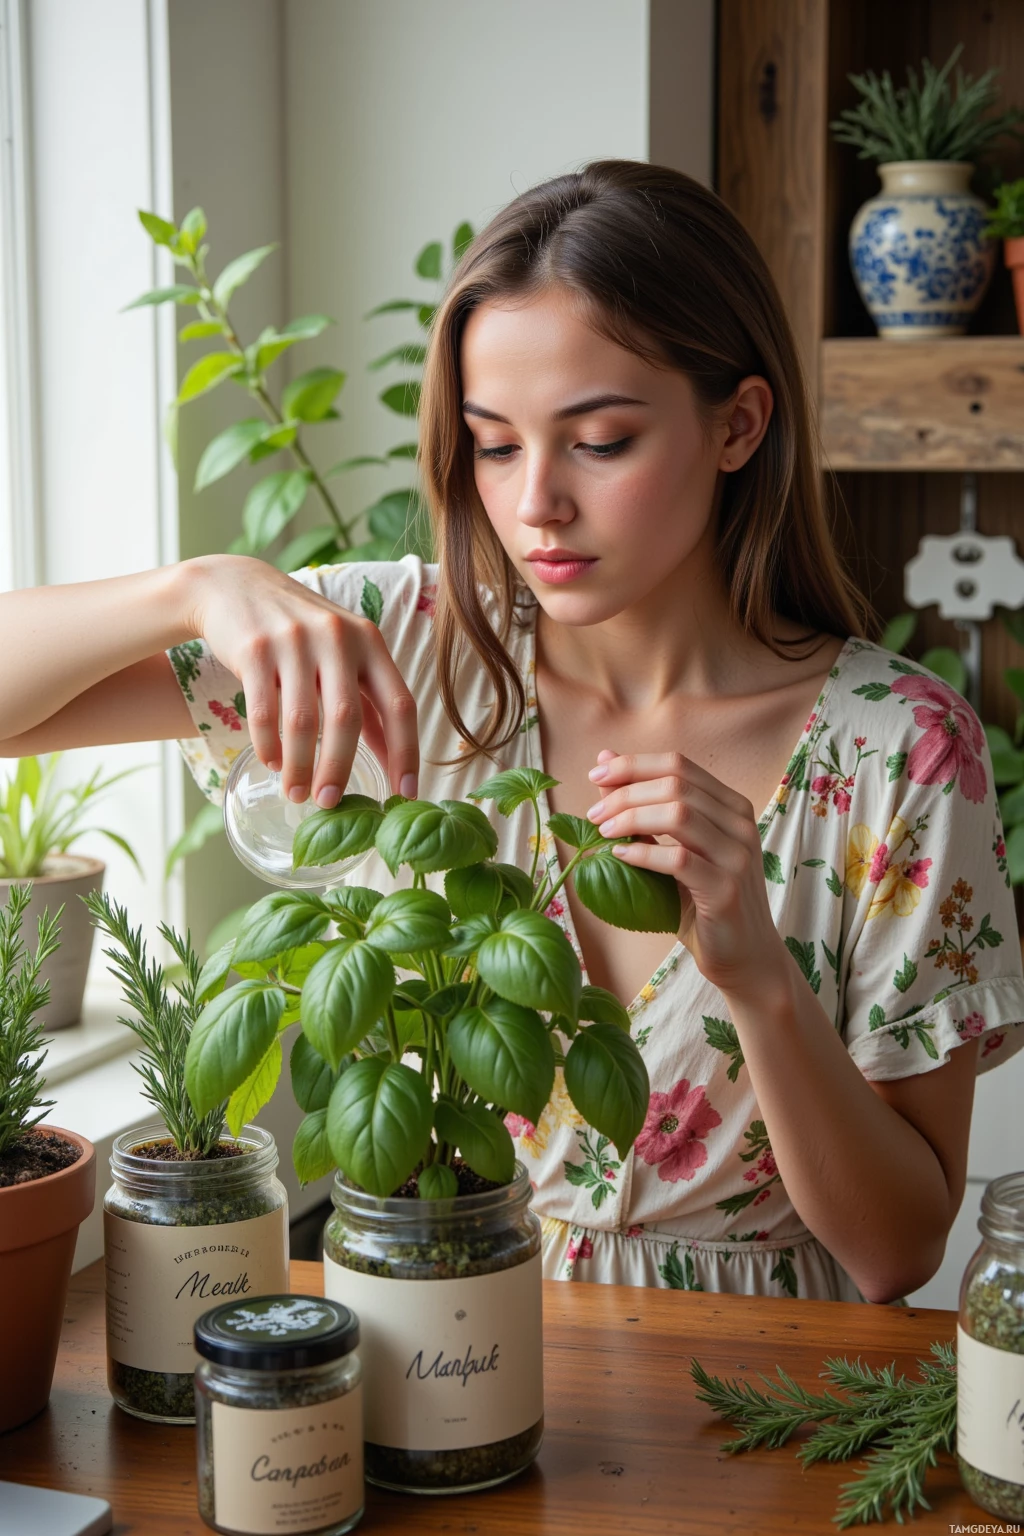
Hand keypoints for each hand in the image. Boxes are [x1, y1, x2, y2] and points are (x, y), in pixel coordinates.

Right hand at [188, 554, 418, 807]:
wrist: (235, 586)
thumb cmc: (300, 633)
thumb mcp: (343, 656)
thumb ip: (367, 702)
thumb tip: (393, 760)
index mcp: (370, 642)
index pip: (400, 704)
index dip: (406, 753)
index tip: (406, 795)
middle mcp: (337, 638)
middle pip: (347, 718)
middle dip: (339, 768)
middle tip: (330, 803)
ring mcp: (294, 641)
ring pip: (302, 721)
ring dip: (298, 766)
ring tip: (295, 792)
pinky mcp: (254, 649)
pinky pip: (263, 712)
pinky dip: (268, 745)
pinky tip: (272, 762)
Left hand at [584, 746, 787, 1000]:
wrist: (744, 957)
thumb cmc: (703, 903)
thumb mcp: (674, 850)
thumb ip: (646, 809)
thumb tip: (604, 760)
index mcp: (732, 806)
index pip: (679, 765)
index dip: (633, 764)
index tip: (596, 774)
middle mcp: (741, 823)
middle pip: (676, 785)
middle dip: (626, 792)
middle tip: (594, 814)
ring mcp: (737, 855)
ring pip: (679, 814)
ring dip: (631, 817)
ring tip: (603, 831)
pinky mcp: (726, 889)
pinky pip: (678, 859)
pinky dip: (643, 852)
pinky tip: (619, 856)